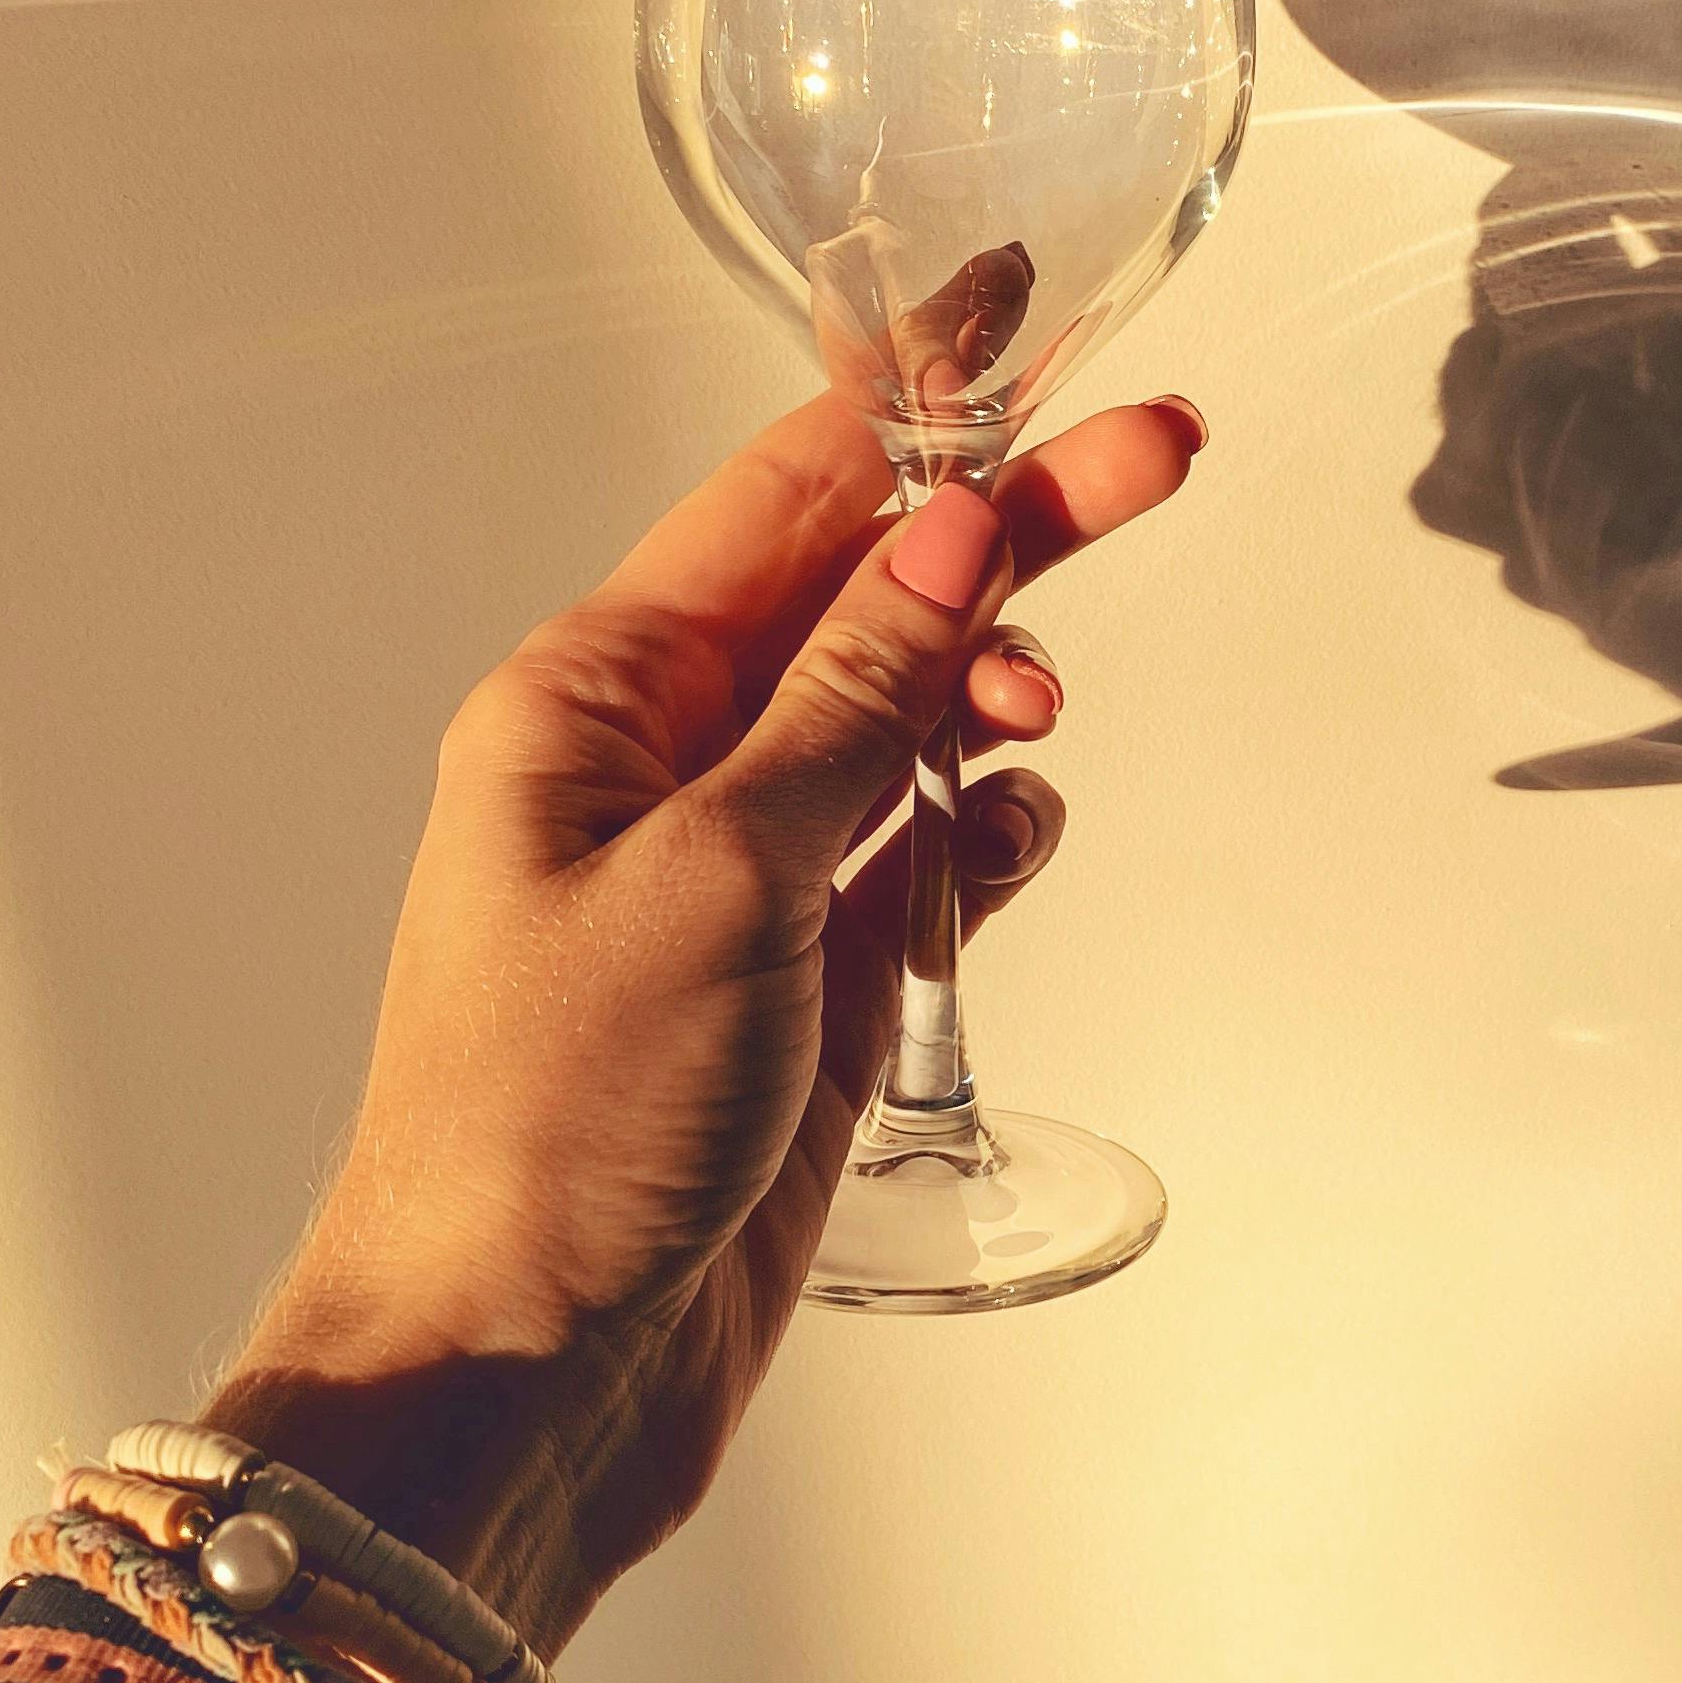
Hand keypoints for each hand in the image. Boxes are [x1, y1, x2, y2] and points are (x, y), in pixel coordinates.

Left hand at [206, 391, 1203, 1644]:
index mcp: (592, 701)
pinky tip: (1009, 835)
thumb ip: (850, 701)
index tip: (1017, 305)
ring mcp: (744, 876)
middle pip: (871, 592)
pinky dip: (991, 828)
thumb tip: (949, 529)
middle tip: (1163, 451)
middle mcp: (665, 767)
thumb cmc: (549, 1127)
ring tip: (1034, 727)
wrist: (518, 1376)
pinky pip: (930, 853)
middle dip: (1010, 524)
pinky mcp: (810, 984)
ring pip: (912, 717)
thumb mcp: (715, 876)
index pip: (784, 495)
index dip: (913, 397)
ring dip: (994, 692)